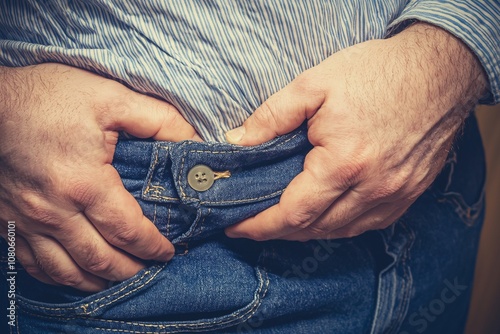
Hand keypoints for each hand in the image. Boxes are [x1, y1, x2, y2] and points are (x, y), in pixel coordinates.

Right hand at [0, 63, 198, 290]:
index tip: (168, 252)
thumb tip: (193, 140)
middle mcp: (52, 211)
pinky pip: (32, 263)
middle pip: (99, 258)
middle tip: (151, 270)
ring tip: (119, 280)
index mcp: (83, 183)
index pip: (127, 230)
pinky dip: (59, 276)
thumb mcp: (111, 97)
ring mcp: (24, 220)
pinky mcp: (5, 221)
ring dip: (97, 281)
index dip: (152, 246)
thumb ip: (158, 120)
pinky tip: (75, 274)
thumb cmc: (48, 96)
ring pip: (65, 270)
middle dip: (130, 270)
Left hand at [225, 23, 486, 240]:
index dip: (261, 225)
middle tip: (253, 223)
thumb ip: (272, 116)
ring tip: (283, 219)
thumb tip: (238, 142)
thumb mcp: (314, 84)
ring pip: (341, 231)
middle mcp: (372, 189)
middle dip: (279, 231)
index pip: (293, 213)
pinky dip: (339, 225)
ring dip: (308, 230)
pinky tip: (325, 214)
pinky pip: (367, 224)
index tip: (237, 228)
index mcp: (344, 164)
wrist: (440, 70)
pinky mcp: (408, 194)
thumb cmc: (377, 73)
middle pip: (315, 228)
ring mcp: (395, 195)